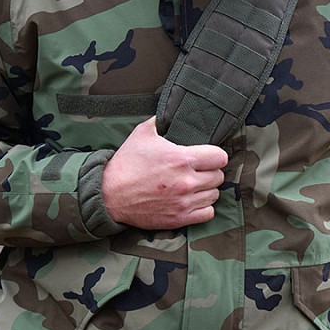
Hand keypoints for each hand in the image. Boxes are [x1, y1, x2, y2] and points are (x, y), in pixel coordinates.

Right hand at [102, 117, 227, 229]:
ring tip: (195, 185)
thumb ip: (161, 121)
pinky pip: (208, 213)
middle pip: (219, 176)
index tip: (208, 157)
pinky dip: (204, 207)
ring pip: (214, 195)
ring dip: (207, 190)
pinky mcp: (179, 218)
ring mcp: (184, 201)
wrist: (109, 195)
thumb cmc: (126, 163)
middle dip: (210, 172)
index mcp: (182, 158)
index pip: (220, 157)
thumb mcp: (142, 133)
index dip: (215, 156)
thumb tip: (170, 111)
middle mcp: (186, 181)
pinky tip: (194, 201)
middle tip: (199, 171)